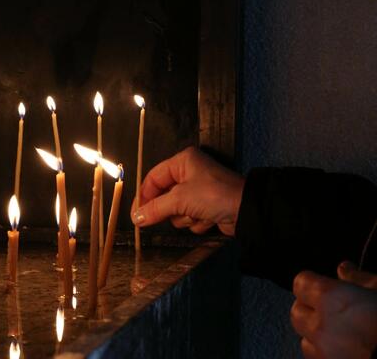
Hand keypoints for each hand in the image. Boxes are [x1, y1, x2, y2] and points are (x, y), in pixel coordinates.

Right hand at [130, 146, 244, 235]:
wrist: (247, 211)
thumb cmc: (214, 195)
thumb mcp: (180, 199)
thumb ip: (155, 208)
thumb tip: (136, 218)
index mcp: (182, 161)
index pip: (153, 178)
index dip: (143, 197)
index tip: (136, 215)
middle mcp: (189, 173)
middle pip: (164, 196)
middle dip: (170, 209)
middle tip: (169, 215)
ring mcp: (198, 192)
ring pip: (176, 211)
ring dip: (186, 217)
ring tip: (199, 214)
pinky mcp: (206, 207)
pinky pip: (190, 218)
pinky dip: (197, 222)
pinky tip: (210, 219)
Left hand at [291, 266, 376, 357]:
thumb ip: (360, 279)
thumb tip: (343, 268)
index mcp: (332, 299)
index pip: (301, 283)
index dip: (312, 283)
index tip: (322, 285)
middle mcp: (321, 326)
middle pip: (297, 312)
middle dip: (310, 310)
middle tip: (332, 311)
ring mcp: (324, 354)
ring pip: (306, 340)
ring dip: (317, 336)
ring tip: (342, 335)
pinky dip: (327, 355)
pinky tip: (347, 351)